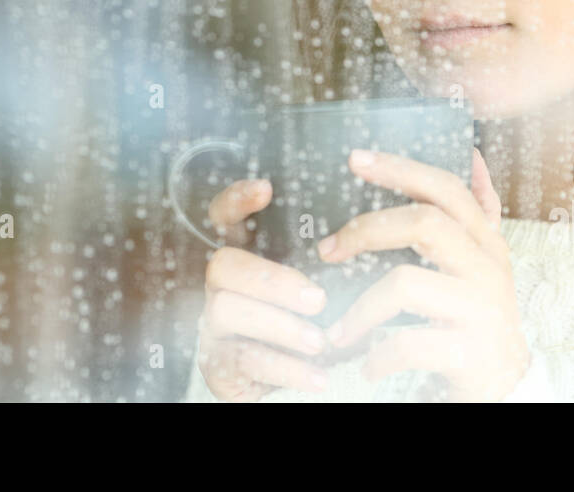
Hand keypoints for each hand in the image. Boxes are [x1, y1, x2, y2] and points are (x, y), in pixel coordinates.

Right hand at [194, 178, 331, 400]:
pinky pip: (244, 360)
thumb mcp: (312, 292)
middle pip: (223, 264)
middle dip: (270, 278)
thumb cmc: (304, 326)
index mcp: (243, 258)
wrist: (286, 385)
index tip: (265, 189)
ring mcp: (212, 325)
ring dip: (280, 325)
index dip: (236, 200)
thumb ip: (322, 267)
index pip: (223, 218)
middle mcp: (219, 287)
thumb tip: (361, 247)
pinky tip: (317, 376)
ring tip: (319, 341)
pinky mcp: (217, 364)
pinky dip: (286, 369)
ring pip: (227, 310)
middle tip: (317, 298)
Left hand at [316, 148, 530, 401]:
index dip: (400, 169)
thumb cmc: (477, 316)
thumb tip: (471, 155)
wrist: (509, 386)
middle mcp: (489, 267)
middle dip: (367, 229)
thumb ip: (475, 213)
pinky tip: (369, 365)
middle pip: (425, 223)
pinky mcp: (471, 352)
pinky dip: (377, 355)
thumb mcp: (483, 261)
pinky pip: (407, 342)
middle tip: (328, 248)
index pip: (445, 189)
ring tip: (339, 331)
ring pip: (405, 284)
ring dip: (360, 310)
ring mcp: (483, 309)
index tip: (356, 159)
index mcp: (485, 240)